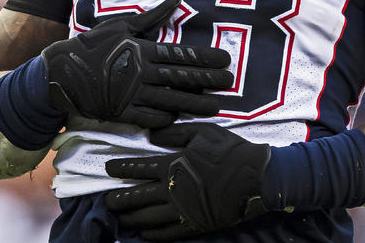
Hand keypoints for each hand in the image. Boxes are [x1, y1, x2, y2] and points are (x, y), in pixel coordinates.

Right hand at [41, 0, 233, 127]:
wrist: (60, 72)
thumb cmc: (93, 45)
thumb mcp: (120, 26)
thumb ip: (151, 18)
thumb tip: (177, 2)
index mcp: (141, 50)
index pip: (180, 55)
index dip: (205, 59)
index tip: (225, 60)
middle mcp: (139, 73)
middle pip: (181, 78)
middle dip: (208, 81)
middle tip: (230, 83)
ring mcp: (131, 95)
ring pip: (171, 101)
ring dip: (196, 104)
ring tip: (216, 106)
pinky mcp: (122, 113)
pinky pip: (150, 118)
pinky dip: (167, 119)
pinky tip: (182, 119)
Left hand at [105, 123, 269, 240]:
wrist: (257, 177)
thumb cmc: (230, 151)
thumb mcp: (203, 132)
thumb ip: (176, 132)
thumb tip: (153, 134)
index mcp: (172, 164)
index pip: (137, 167)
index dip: (120, 168)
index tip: (108, 168)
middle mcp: (171, 189)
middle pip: (136, 196)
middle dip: (118, 199)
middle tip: (107, 200)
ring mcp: (181, 210)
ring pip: (147, 217)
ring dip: (130, 218)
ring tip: (120, 218)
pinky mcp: (193, 225)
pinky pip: (166, 233)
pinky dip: (151, 234)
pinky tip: (143, 233)